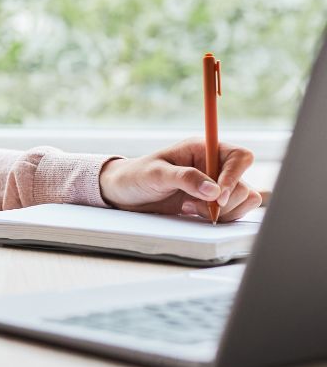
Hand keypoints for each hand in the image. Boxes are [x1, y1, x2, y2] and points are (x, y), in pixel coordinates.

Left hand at [98, 137, 262, 221]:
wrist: (124, 193)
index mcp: (203, 149)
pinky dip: (220, 217)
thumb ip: (185, 178)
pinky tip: (193, 213)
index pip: (239, 157)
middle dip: (225, 200)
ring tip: (191, 209)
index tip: (217, 196)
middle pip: (243, 183)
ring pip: (244, 198)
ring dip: (224, 211)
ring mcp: (215, 184)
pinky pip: (234, 211)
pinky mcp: (212, 202)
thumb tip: (214, 190)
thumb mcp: (157, 174)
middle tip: (196, 206)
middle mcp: (213, 165)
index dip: (234, 176)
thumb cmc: (136, 176)